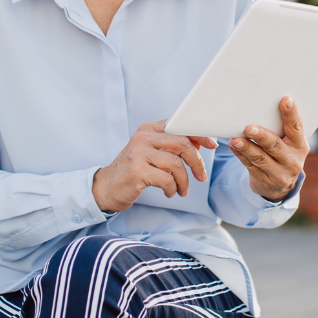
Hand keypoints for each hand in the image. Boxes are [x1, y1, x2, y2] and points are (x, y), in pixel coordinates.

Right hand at [92, 120, 217, 212]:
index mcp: (148, 129)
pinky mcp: (137, 171)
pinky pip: (166, 179)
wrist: (105, 188)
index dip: (199, 134)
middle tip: (201, 176)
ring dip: (184, 180)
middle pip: (182, 143)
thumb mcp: (151, 153)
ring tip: (182, 190)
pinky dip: (173, 188)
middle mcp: (143, 137)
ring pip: (176, 163)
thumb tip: (200, 142)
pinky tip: (169, 192)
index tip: (212, 145)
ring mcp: (138, 153)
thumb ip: (172, 146)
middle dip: (197, 162)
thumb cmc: (133, 171)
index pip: (179, 125)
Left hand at [229, 96, 308, 201]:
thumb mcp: (289, 144)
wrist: (280, 186)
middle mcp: (293, 161)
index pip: (296, 127)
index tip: (285, 99)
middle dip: (261, 136)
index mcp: (300, 146)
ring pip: (260, 158)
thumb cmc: (283, 153)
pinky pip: (250, 166)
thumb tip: (262, 105)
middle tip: (248, 127)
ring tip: (235, 139)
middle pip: (275, 145)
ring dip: (246, 147)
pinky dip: (240, 155)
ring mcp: (279, 174)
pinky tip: (233, 146)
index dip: (291, 114)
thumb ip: (282, 129)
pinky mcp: (265, 181)